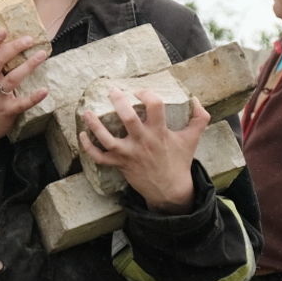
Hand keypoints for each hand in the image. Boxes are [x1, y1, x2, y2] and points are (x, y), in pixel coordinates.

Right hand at [0, 29, 48, 157]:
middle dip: (13, 48)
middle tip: (28, 39)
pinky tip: (44, 90)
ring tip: (42, 55)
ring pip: (11, 79)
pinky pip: (21, 103)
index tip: (3, 30)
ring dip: (28, 66)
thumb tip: (7, 46)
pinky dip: (33, 97)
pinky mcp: (7, 111)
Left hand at [78, 88, 209, 212]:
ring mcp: (129, 154)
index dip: (147, 94)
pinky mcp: (120, 164)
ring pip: (108, 139)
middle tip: (112, 91)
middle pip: (128, 119)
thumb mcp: (192, 138)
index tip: (139, 91)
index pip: (155, 106)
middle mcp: (143, 141)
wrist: (170, 189)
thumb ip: (199, 118)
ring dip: (94, 125)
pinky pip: (100, 157)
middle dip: (119, 102)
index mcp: (160, 132)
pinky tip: (81, 135)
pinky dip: (88, 147)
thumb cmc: (179, 161)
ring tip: (86, 112)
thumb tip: (195, 100)